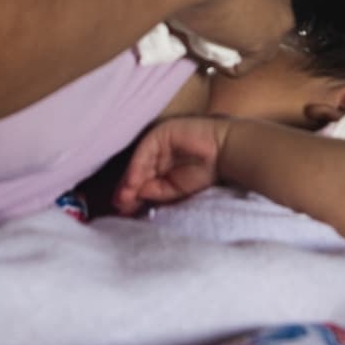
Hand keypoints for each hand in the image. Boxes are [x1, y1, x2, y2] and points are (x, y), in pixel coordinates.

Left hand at [108, 115, 231, 212]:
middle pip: (135, 172)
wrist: (226, 154)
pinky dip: (137, 168)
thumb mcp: (175, 189)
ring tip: (123, 198)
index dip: (131, 195)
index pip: (140, 180)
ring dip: (129, 182)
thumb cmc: (206, 172)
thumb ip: (154, 191)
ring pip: (137, 163)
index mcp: (160, 166)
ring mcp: (157, 143)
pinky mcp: (159, 134)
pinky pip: (144, 152)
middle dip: (127, 190)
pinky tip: (133, 183)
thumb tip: (132, 197)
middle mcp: (156, 153)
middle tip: (119, 206)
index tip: (123, 210)